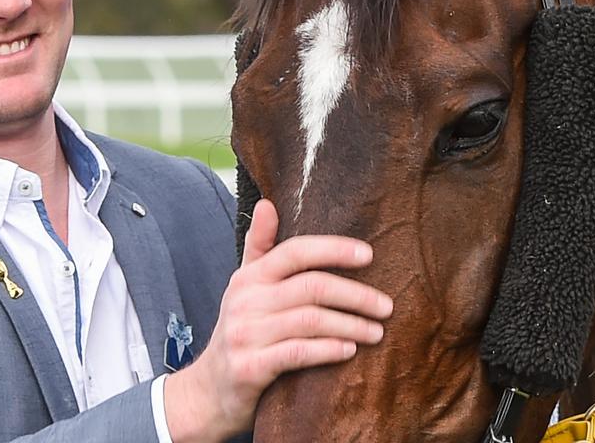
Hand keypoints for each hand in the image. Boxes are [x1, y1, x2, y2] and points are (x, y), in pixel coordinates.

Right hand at [163, 199, 393, 442]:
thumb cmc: (240, 332)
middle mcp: (245, 301)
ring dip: (350, 325)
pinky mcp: (250, 367)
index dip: (333, 249)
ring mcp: (245, 334)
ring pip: (310, 320)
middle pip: (311, 287)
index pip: (295, 251)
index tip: (369, 255)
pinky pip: (297, 353)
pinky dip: (328, 350)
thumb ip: (260, 247)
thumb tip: (267, 203)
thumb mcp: (244, 288)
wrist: (209, 391)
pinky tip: (349, 350)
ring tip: (377, 332)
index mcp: (249, 277)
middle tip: (386, 306)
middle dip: (355, 295)